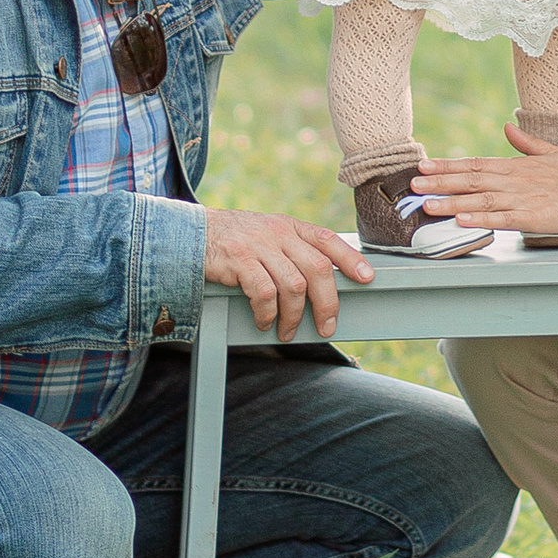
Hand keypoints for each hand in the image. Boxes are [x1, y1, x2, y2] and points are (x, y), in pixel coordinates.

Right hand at [202, 207, 371, 341]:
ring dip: (294, 316)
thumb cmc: (234, 241)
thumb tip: (323, 281)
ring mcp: (258, 245)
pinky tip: (264, 322)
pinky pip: (263, 292)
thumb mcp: (267, 235)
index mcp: (289, 226)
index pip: (328, 239)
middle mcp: (278, 233)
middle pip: (318, 268)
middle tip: (327, 326)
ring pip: (293, 285)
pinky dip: (267, 313)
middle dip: (327, 303)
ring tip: (288, 331)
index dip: (351, 259)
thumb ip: (292, 249)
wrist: (191, 232)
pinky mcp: (238, 260)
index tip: (367, 277)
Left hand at [411, 125, 557, 239]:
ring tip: (426, 203)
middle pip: (472, 179)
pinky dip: (481, 219)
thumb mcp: (556, 155)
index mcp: (520, 167)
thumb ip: (528, 143)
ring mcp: (526, 199)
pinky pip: (503, 219)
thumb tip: (508, 126)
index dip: (449, 166)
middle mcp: (518, 180)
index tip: (424, 166)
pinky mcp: (536, 218)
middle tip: (412, 183)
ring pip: (481, 200)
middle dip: (440, 181)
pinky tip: (462, 221)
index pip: (476, 164)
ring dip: (451, 202)